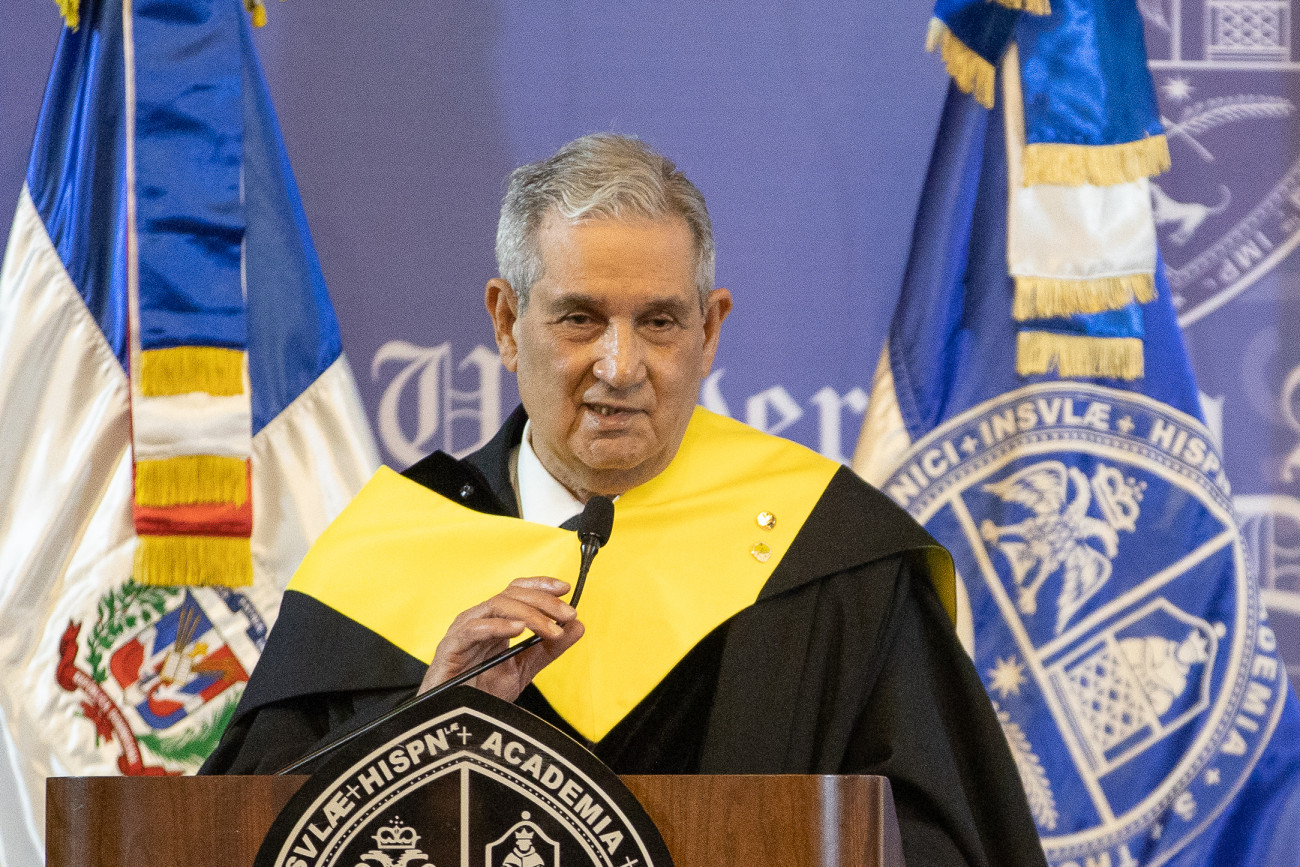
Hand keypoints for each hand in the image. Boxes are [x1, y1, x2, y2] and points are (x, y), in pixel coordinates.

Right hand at [419, 576, 583, 701]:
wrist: (456, 723)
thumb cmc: (481, 692)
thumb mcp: (524, 668)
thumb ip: (549, 648)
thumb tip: (578, 626)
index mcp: (494, 620)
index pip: (517, 591)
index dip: (541, 585)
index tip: (566, 588)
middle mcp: (479, 619)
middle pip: (511, 594)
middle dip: (544, 601)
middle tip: (568, 615)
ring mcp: (463, 630)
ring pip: (497, 606)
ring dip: (529, 614)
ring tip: (551, 629)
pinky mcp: (451, 647)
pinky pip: (474, 629)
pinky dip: (498, 626)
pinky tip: (518, 631)